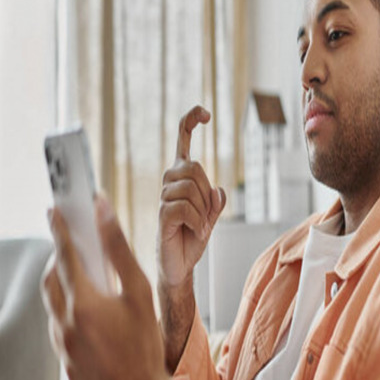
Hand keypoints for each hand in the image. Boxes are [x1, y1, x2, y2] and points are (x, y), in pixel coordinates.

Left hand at [41, 196, 165, 379]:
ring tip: (89, 282)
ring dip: (67, 288)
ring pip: (55, 307)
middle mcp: (64, 324)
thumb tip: (104, 213)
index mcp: (82, 303)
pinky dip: (73, 315)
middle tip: (74, 245)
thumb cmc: (146, 350)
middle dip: (60, 258)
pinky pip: (63, 331)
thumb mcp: (140, 295)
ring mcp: (61, 347)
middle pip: (52, 280)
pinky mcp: (65, 366)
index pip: (64, 254)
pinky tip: (96, 320)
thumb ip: (120, 251)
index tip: (55, 210)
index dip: (60, 229)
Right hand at [158, 106, 225, 289]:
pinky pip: (185, 208)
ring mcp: (163, 198)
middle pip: (195, 168)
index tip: (205, 112)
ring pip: (192, 189)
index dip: (191, 122)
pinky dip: (198, 223)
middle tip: (206, 216)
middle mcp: (169, 182)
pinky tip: (195, 232)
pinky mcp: (161, 215)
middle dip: (208, 193)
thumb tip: (217, 191)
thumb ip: (216, 202)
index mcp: (181, 176)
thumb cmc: (192, 237)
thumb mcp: (211, 216)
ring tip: (198, 227)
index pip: (182, 141)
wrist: (180, 266)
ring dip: (204, 212)